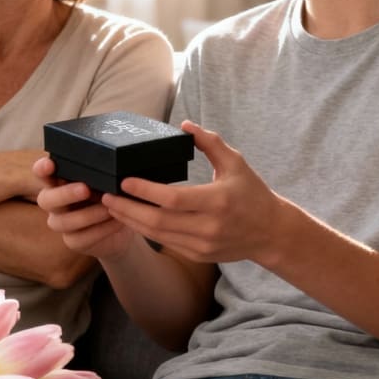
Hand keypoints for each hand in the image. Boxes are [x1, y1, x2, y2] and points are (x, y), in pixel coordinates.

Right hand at [34, 156, 135, 260]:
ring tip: (109, 208)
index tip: (49, 165)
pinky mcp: (73, 241)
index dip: (42, 169)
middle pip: (46, 199)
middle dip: (65, 194)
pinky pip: (81, 238)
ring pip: (64, 222)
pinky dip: (101, 229)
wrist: (122, 225)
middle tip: (85, 189)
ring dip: (88, 214)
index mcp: (59, 181)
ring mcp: (61, 223)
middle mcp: (55, 202)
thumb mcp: (107, 182)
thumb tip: (109, 164)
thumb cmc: (111, 195)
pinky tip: (116, 221)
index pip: (42, 173)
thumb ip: (100, 174)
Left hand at [100, 120, 281, 263]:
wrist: (271, 232)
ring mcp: (203, 245)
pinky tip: (132, 219)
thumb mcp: (236, 163)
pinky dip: (146, 231)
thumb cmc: (252, 193)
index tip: (125, 180)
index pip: (173, 199)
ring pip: (158, 235)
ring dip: (132, 221)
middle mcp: (209, 227)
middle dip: (128, 209)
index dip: (146, 191)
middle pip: (158, 221)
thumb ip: (210, 142)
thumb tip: (184, 124)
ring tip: (112, 207)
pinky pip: (166, 243)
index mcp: (218, 201)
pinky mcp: (199, 255)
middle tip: (106, 196)